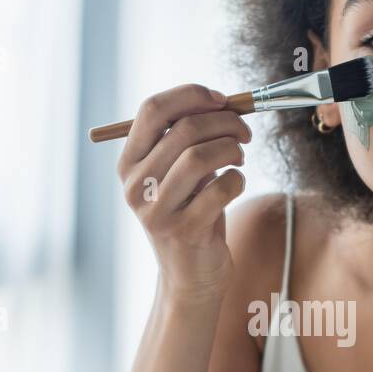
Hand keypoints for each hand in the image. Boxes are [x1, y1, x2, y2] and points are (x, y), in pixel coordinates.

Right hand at [117, 83, 249, 300]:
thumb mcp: (179, 173)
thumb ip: (189, 138)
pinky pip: (221, 188)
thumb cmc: (191, 213)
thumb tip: (221, 103)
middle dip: (225, 122)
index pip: (152, 110)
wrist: (191, 275)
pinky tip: (236, 184)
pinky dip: (238, 179)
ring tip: (239, 158)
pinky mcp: (184, 231)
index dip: (191, 96)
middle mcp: (136, 185)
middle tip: (244, 132)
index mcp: (129, 163)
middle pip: (183, 129)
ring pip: (201, 156)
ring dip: (232, 149)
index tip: (221, 101)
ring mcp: (157, 210)